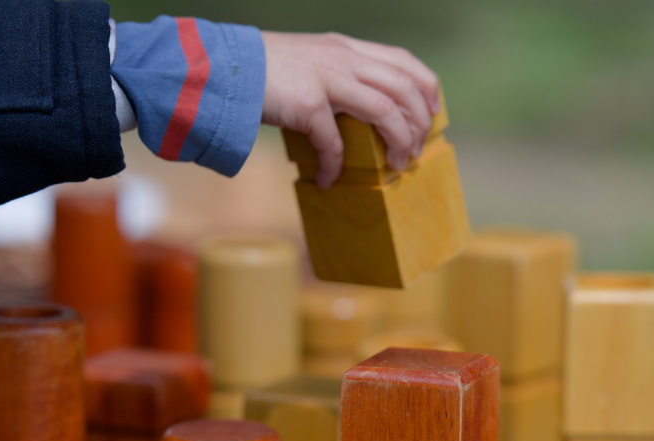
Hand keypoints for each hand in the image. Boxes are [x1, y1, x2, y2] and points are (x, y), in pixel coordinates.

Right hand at [260, 31, 440, 187]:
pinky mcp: (308, 104)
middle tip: (414, 151)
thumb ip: (337, 74)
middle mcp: (342, 58)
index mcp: (346, 48)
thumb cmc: (263, 72)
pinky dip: (335, 166)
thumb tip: (360, 110)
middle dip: (419, 124)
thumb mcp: (309, 61)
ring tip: (395, 167)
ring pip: (385, 111)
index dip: (426, 88)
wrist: (222, 67)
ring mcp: (327, 79)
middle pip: (403, 88)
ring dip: (397, 143)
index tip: (432, 113)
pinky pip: (334, 144)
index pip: (403, 61)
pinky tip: (328, 179)